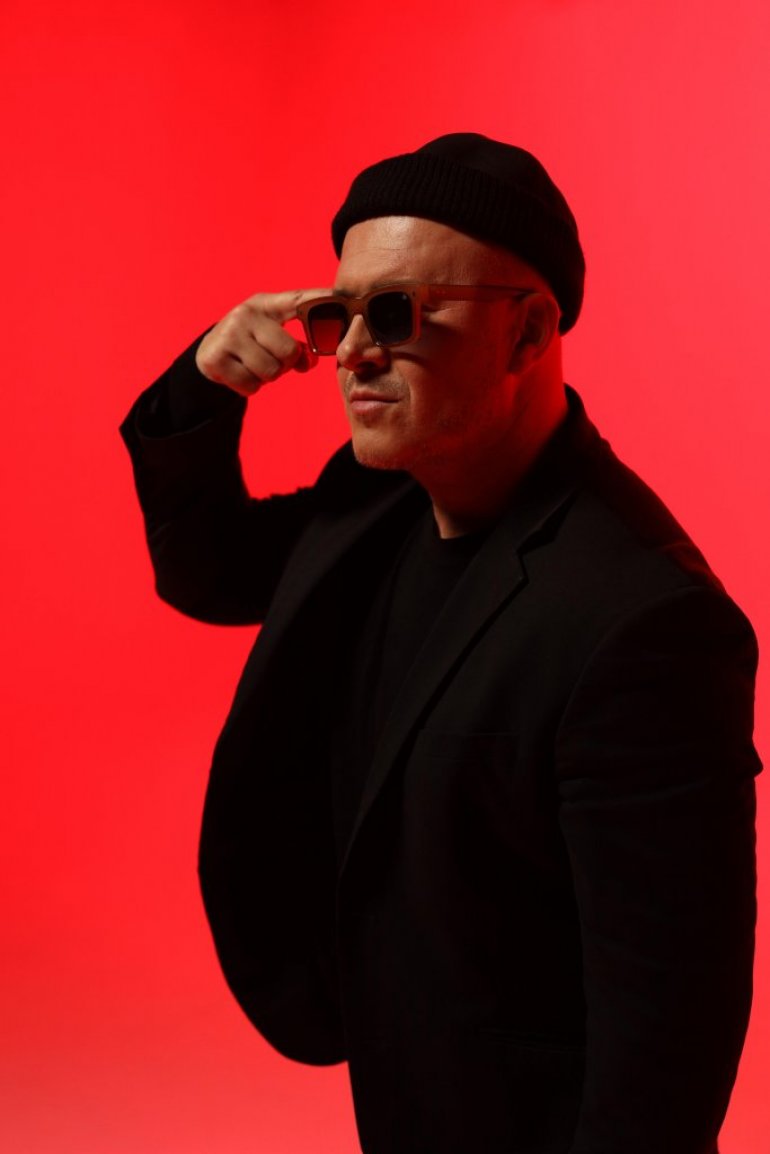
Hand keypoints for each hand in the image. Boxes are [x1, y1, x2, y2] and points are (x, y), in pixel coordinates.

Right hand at [195, 288, 329, 395]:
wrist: (210, 353)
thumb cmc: (252, 343)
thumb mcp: (272, 335)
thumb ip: (298, 346)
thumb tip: (310, 361)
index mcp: (266, 304)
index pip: (297, 299)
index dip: (319, 298)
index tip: (341, 295)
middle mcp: (246, 313)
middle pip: (288, 352)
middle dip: (285, 364)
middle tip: (270, 359)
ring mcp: (229, 334)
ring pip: (270, 372)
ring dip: (267, 377)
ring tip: (253, 365)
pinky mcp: (216, 358)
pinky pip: (251, 385)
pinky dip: (250, 386)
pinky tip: (240, 373)